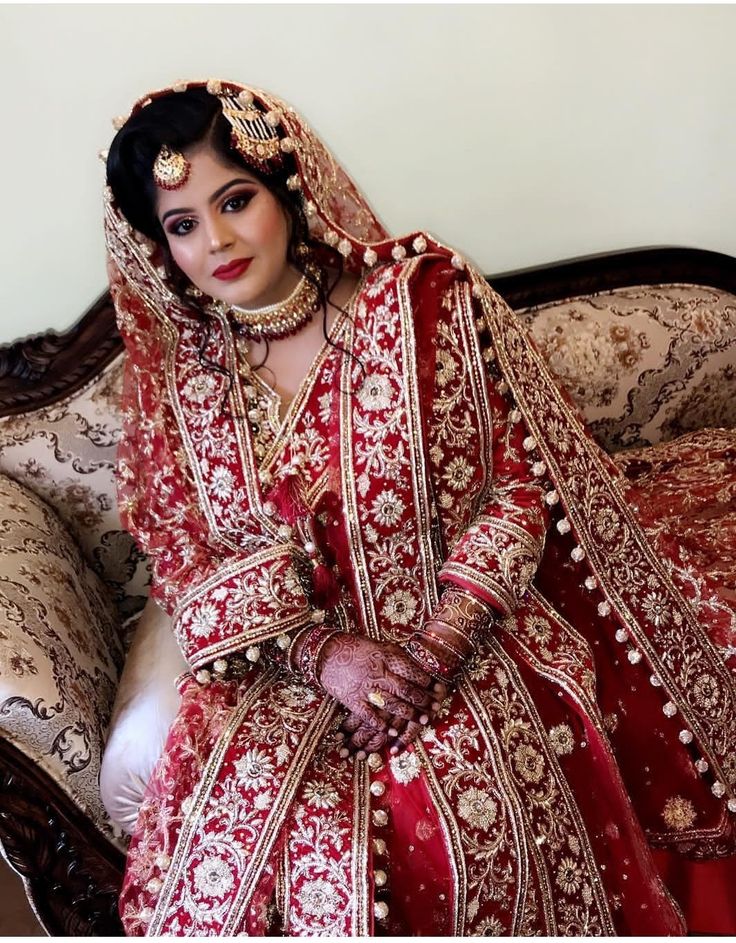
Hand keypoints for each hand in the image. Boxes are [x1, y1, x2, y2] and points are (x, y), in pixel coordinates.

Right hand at [318, 633, 435, 755]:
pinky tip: (392, 731)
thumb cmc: (353, 647)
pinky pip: (370, 716)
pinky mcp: (353, 700)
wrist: (324, 652)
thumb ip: (395, 656)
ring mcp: (365, 687)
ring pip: (392, 704)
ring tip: (423, 720)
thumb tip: (415, 664)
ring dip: (409, 714)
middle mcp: (378, 672)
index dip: (426, 681)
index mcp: (385, 656)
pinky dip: (382, 725)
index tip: (438, 687)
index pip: (411, 671)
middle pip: (405, 689)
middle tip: (435, 707)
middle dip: (422, 700)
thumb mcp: (377, 645)